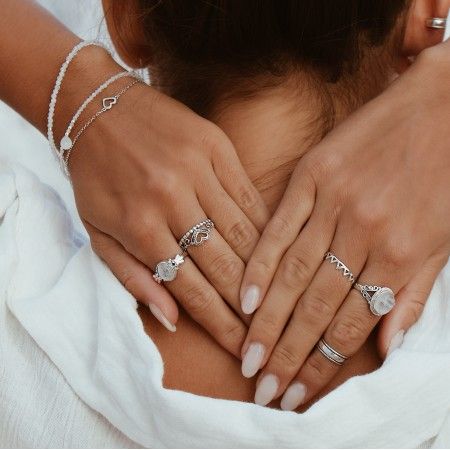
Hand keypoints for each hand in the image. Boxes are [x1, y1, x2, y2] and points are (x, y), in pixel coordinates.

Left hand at [64, 48, 267, 355]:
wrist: (95, 105)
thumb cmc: (95, 175)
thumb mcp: (98, 231)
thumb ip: (134, 278)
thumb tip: (173, 319)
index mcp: (139, 225)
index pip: (190, 288)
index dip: (219, 324)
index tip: (241, 349)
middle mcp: (172, 199)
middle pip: (223, 265)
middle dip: (248, 307)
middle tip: (269, 333)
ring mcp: (198, 169)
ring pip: (243, 232)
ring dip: (264, 271)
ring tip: (280, 300)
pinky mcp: (217, 146)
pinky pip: (250, 195)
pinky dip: (266, 227)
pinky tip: (279, 249)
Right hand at [240, 42, 449, 407]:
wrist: (448, 103)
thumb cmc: (449, 172)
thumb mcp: (445, 239)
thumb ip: (412, 294)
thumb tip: (387, 347)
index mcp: (401, 253)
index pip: (352, 324)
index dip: (322, 363)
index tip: (297, 392)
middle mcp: (364, 232)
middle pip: (316, 306)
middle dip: (289, 354)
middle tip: (264, 388)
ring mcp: (335, 201)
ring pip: (294, 273)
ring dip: (269, 320)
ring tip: (249, 355)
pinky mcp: (313, 173)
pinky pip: (281, 225)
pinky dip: (261, 262)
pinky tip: (244, 294)